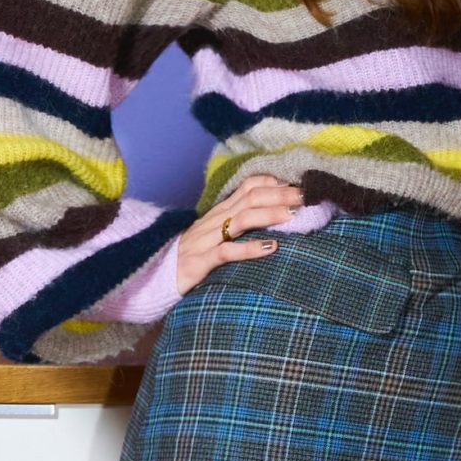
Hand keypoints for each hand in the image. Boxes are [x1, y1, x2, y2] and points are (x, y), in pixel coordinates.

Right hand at [172, 174, 305, 296]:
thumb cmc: (192, 257)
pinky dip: (249, 249)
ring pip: (240, 220)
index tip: (297, 185)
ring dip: (268, 214)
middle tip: (305, 196)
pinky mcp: (200, 263)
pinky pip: (226, 253)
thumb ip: (238, 224)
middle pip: (250, 199)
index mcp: (219, 213)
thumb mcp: (215, 236)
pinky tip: (270, 248)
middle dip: (279, 195)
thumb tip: (273, 217)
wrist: (155, 277)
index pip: (247, 187)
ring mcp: (206, 241)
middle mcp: (213, 222)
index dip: (272, 183)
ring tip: (291, 215)